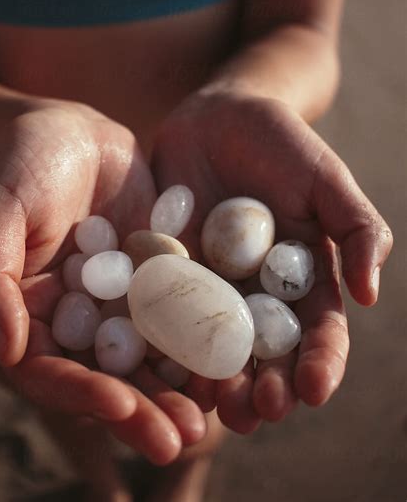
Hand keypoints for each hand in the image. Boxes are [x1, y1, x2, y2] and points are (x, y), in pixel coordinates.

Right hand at [0, 99, 205, 462]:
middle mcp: (80, 319)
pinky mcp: (159, 276)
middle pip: (109, 377)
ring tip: (217, 409)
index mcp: (34, 315)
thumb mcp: (1, 208)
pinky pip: (183, 313)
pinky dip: (206, 336)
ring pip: (152, 354)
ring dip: (181, 386)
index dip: (83, 394)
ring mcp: (123, 301)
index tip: (121, 407)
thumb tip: (8, 349)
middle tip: (181, 436)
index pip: (52, 371)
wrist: (75, 130)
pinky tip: (236, 354)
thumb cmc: (24, 162)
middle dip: (144, 409)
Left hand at [152, 90, 392, 430]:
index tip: (314, 388)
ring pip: (211, 347)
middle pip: (264, 354)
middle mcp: (255, 294)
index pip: (318, 331)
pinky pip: (162, 311)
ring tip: (211, 408)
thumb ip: (356, 228)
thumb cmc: (280, 142)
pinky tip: (157, 365)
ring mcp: (207, 287)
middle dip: (264, 387)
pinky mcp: (164, 273)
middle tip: (257, 412)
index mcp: (301, 279)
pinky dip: (161, 340)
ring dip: (213, 382)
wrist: (215, 115)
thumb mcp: (325, 177)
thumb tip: (370, 295)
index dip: (320, 362)